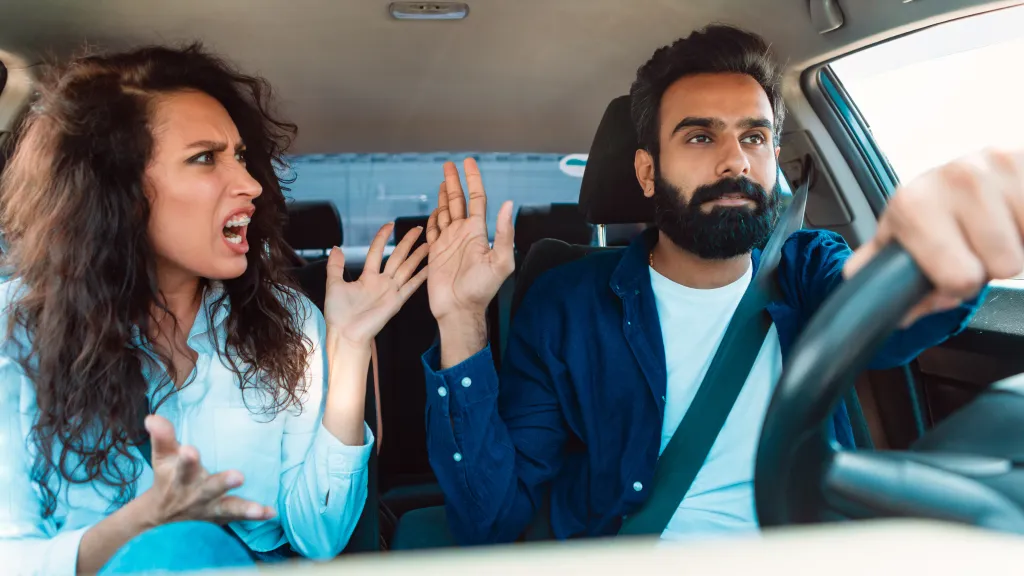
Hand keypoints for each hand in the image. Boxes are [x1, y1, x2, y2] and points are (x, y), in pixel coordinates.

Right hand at [140, 415, 275, 525]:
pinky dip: (255, 515)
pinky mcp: (221, 518)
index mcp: (180, 477)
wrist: (162, 519)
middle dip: (222, 483)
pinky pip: (239, 517)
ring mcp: (210, 509)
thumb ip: (162, 437)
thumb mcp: (163, 458)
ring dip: (244, 507)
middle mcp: (195, 495)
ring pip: (227, 507)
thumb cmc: (168, 479)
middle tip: (238, 476)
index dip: (186, 458)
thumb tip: (152, 417)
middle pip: (209, 488)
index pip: (182, 465)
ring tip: (258, 508)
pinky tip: (271, 512)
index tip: (189, 449)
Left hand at [323, 224, 428, 345]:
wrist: (345, 334)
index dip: (383, 237)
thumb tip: (336, 247)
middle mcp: (382, 282)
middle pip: (398, 257)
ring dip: (418, 255)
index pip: (378, 251)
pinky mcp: (396, 301)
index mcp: (367, 277)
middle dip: (407, 242)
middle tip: (418, 228)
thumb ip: (335, 266)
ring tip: (429, 243)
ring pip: (407, 268)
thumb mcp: (333, 284)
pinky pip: (411, 286)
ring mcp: (391, 291)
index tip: (390, 224)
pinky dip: (421, 276)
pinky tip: (430, 267)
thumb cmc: (338, 314)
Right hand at [425, 158, 514, 322]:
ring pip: (445, 211)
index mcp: (478, 232)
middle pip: (458, 200)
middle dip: (454, 181)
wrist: (460, 309)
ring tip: (442, 180)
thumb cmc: (481, 290)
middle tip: (449, 164)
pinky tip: (435, 210)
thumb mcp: (500, 261)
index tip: (468, 163)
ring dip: (443, 195)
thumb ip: (504, 233)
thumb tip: (509, 204)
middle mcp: (463, 233)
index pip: (477, 198)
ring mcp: (449, 242)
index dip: (473, 180)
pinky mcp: (436, 252)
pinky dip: (433, 218)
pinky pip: (434, 229)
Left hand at [845, 148, 1023, 323]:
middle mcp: (955, 177)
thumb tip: (866, 292)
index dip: (960, 286)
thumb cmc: (935, 213)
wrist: (971, 171)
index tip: (953, 267)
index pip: (959, 279)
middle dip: (993, 264)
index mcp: (913, 204)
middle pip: (1002, 266)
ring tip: (997, 227)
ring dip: (1018, 244)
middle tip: (978, 244)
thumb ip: (881, 270)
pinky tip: (1014, 216)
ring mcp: (996, 165)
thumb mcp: (901, 239)